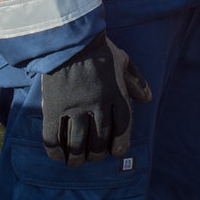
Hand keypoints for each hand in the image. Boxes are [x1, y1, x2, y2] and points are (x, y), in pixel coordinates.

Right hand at [39, 32, 151, 166]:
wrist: (68, 38)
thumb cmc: (97, 48)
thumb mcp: (123, 60)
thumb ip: (135, 80)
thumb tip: (147, 99)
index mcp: (116, 93)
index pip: (122, 127)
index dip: (120, 143)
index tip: (117, 152)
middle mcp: (98, 104)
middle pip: (99, 139)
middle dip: (97, 153)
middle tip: (93, 157)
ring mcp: (75, 107)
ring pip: (77, 142)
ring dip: (77, 157)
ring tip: (76, 162)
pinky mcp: (53, 107)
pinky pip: (53, 136)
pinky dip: (55, 150)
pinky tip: (57, 157)